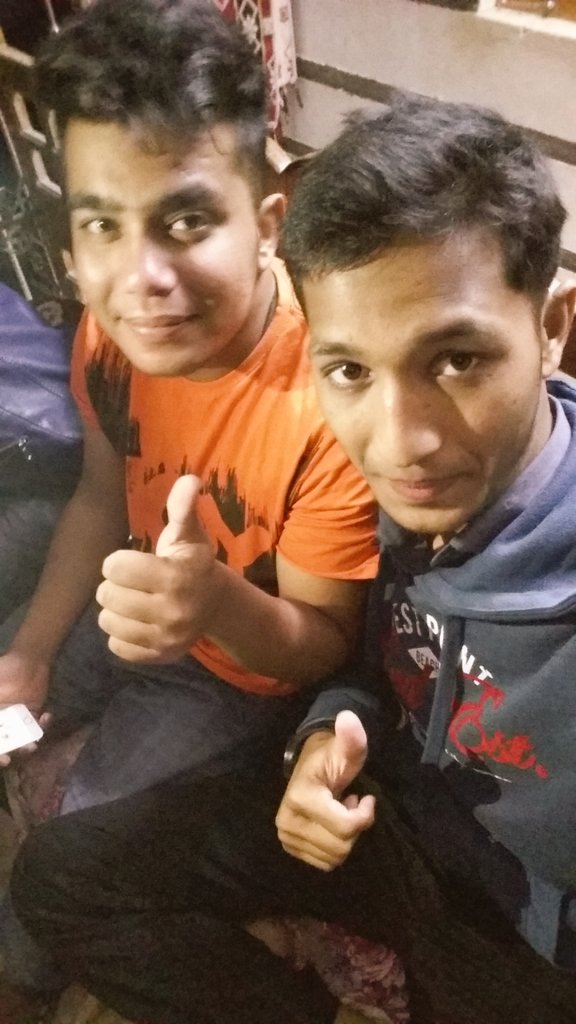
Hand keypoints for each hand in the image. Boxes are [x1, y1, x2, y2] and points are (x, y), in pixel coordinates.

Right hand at [0, 652, 49, 766]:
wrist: (30, 659)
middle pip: (3, 743)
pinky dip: (42, 727)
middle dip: (8, 752)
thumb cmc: (5, 671)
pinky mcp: (33, 715)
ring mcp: (17, 720)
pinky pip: (37, 728)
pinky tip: (46, 716)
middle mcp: (2, 720)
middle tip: (13, 757)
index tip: (2, 758)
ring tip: (33, 745)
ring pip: (20, 740)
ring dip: (26, 745)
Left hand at [96, 475, 217, 662]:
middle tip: (129, 582)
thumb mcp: (189, 532)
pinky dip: (120, 633)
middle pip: (107, 595)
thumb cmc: (193, 562)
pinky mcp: (159, 656)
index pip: (115, 568)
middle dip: (113, 584)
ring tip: (130, 601)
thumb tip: (190, 479)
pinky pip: (117, 647)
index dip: (118, 561)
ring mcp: (166, 638)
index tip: (131, 561)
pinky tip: (135, 621)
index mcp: (176, 577)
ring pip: (108, 622)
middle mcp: (172, 611)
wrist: (217, 605)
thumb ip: (183, 507)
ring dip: (113, 609)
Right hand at [275, 710, 375, 870]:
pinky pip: (325, 863)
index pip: (345, 827)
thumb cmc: (330, 758)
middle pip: (341, 846)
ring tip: (340, 812)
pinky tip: (333, 825)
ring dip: (345, 837)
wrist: (308, 767)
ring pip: (335, 857)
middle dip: (354, 826)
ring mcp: (287, 837)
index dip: (364, 815)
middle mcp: (288, 822)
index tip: (364, 797)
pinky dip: (335, 847)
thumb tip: (348, 718)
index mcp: (300, 798)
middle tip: (350, 803)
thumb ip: (351, 739)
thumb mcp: (345, 749)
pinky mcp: (290, 847)